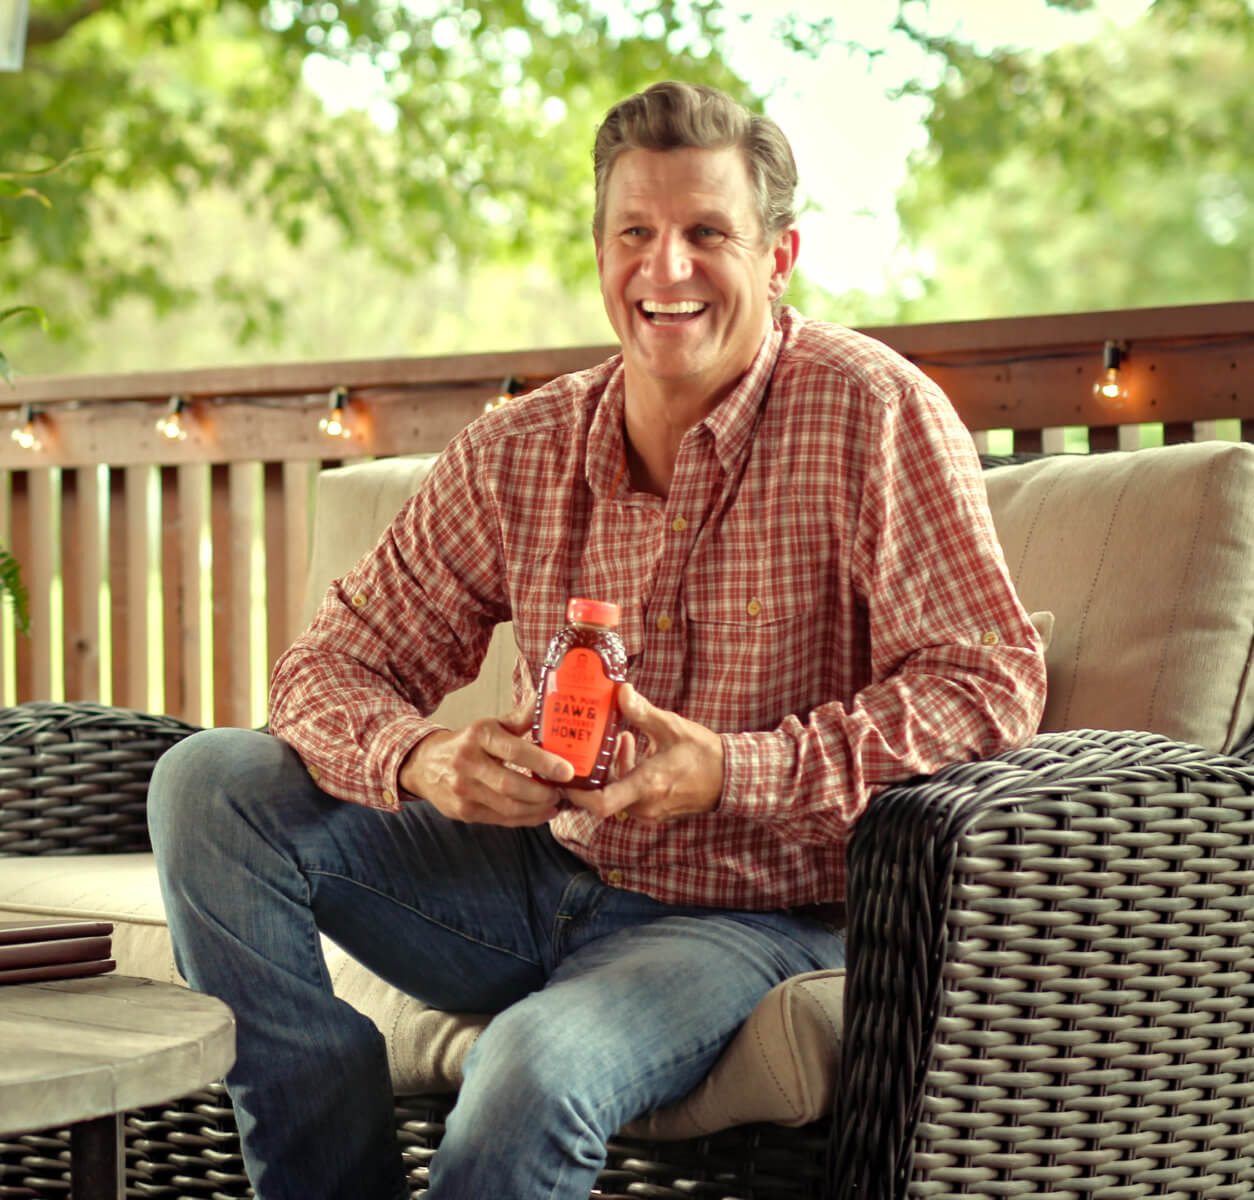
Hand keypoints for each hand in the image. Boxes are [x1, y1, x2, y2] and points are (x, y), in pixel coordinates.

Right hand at [399, 691, 573, 825]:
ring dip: (537, 808)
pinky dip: (526, 819)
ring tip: (555, 801)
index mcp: (478, 736)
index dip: (543, 762)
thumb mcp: (490, 726)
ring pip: (508, 807)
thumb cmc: (466, 743)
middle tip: (562, 789)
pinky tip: (542, 813)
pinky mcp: (464, 812)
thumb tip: (546, 702)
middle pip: (511, 785)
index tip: (567, 771)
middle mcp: (467, 763)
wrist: (423, 765)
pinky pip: (501, 820)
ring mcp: (463, 791)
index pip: (514, 751)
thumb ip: (520, 719)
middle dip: (542, 792)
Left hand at [577, 684, 723, 823]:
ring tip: (621, 737)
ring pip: (616, 792)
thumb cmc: (704, 755)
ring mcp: (650, 810)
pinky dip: (625, 773)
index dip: (577, 793)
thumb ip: (643, 712)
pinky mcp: (655, 809)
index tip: (566, 774)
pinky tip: (633, 746)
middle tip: (592, 742)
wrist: (731, 778)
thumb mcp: (672, 727)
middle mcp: (645, 804)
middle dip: (596, 768)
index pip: (600, 803)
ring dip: (613, 767)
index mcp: (646, 786)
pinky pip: (629, 794)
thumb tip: (621, 692)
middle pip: (603, 793)